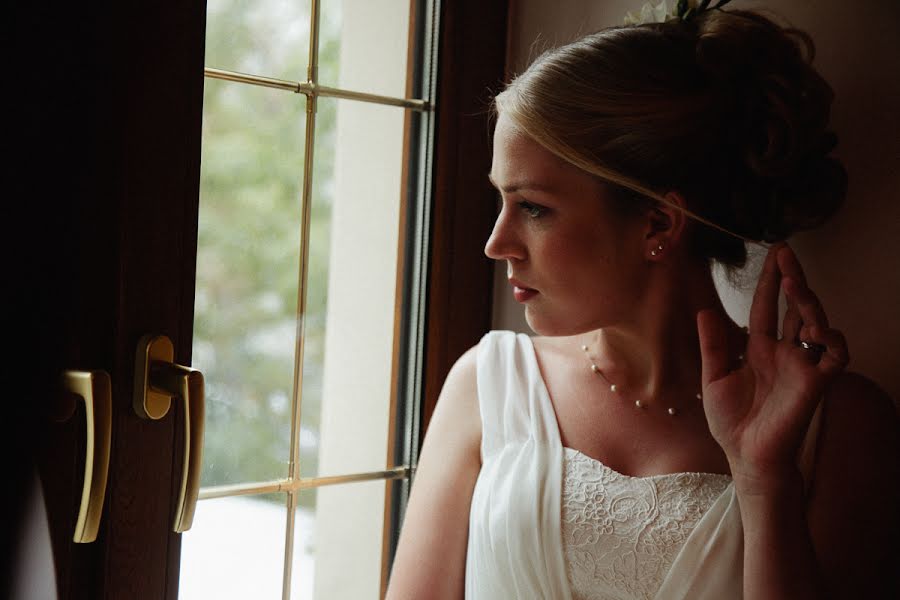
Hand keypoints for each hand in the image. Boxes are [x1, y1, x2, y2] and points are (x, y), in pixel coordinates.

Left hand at [696, 243, 849, 492]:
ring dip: (809, 301)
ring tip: (794, 283)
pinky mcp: (815, 383)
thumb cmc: (731, 422)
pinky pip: (836, 355)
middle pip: (795, 308)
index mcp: (759, 349)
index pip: (767, 308)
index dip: (769, 282)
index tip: (774, 255)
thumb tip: (704, 311)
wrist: (745, 456)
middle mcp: (784, 353)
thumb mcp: (714, 378)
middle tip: (786, 253)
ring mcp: (802, 366)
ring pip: (817, 323)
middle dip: (793, 279)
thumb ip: (713, 346)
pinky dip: (832, 338)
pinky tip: (815, 327)